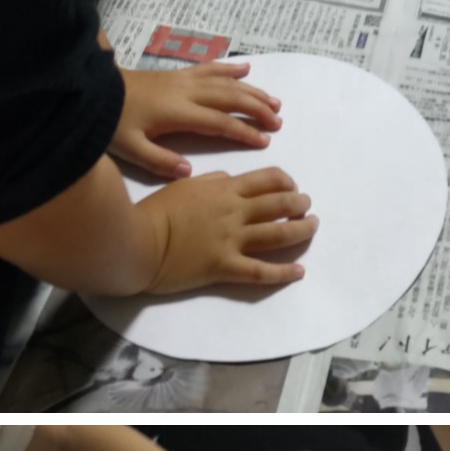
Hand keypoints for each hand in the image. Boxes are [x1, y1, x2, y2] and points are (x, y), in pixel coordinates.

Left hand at [112, 62, 281, 181]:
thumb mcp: (130, 148)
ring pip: (224, 82)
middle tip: (278, 122)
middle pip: (229, 98)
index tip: (264, 141)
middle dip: (257, 109)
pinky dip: (229, 68)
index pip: (220, 122)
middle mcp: (186, 93)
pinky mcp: (176, 74)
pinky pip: (209, 68)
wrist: (92, 88)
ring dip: (251, 91)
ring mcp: (182, 80)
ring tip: (274, 102)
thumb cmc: (110, 121)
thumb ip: (160, 162)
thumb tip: (188, 171)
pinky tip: (246, 68)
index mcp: (178, 113)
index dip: (244, 131)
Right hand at [140, 167, 315, 294]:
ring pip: (278, 234)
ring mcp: (232, 241)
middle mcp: (233, 213)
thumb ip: (209, 181)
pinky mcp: (225, 268)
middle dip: (299, 204)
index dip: (285, 182)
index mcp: (223, 190)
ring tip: (313, 227)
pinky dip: (283, 272)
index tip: (292, 186)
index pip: (265, 180)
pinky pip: (261, 271)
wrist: (136, 241)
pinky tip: (299, 271)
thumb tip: (228, 178)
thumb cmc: (153, 212)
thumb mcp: (182, 185)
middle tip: (308, 206)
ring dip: (301, 230)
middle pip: (278, 205)